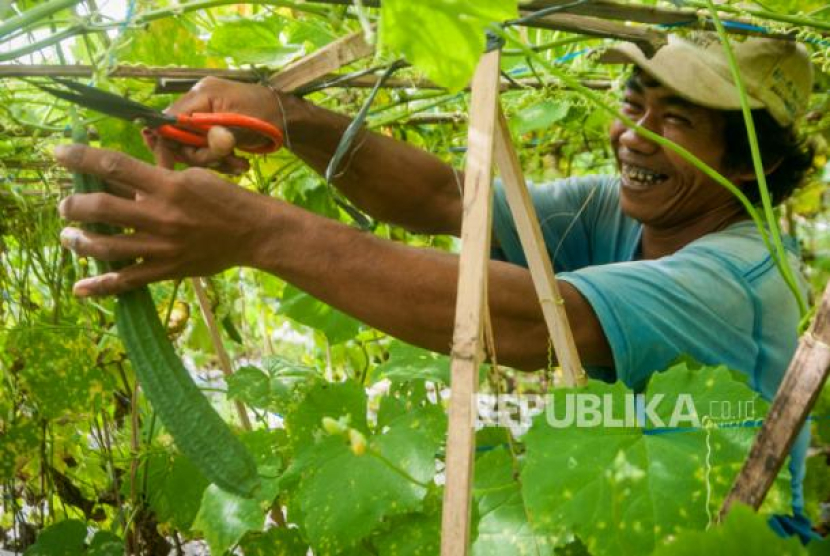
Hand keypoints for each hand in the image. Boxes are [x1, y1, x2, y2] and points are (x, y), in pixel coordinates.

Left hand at [55, 143, 272, 296]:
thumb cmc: (224, 199)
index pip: (114, 165)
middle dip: (73, 206)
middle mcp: (161, 215)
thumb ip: (158, 171)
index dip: (80, 158)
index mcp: (167, 185)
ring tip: (69, 237)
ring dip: (79, 242)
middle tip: (66, 206)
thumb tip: (127, 162)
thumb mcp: (193, 176)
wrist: (253, 233)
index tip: (57, 153)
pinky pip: (128, 280)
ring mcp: (162, 246)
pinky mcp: (167, 269)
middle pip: (101, 208)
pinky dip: (101, 286)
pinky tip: (80, 288)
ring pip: (107, 246)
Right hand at [146, 77, 286, 173]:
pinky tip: (238, 163)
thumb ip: (218, 136)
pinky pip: (206, 147)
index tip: (169, 167)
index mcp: (202, 94)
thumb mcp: (243, 128)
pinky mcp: (214, 126)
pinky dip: (220, 159)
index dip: (167, 144)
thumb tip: (194, 143)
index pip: (169, 120)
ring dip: (215, 160)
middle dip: (201, 156)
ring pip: (194, 146)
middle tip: (225, 160)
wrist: (290, 118)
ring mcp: (206, 114)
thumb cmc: (268, 118)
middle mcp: (199, 101)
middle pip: (180, 136)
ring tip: (238, 165)